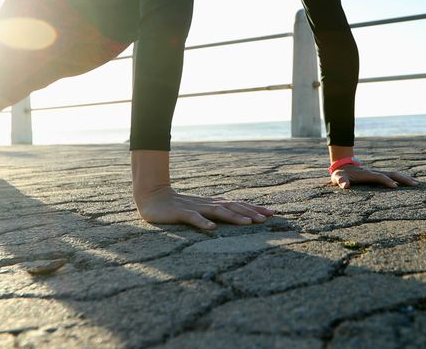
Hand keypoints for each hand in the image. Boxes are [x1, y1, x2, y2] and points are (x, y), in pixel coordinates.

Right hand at [135, 186, 276, 229]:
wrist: (152, 196)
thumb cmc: (178, 206)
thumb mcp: (200, 209)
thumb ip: (216, 212)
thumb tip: (236, 217)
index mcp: (213, 203)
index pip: (238, 204)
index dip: (255, 208)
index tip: (273, 213)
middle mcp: (207, 204)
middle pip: (233, 206)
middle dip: (251, 212)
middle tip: (267, 218)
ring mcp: (195, 208)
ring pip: (218, 212)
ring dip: (234, 217)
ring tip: (248, 223)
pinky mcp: (181, 213)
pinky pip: (193, 218)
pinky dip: (203, 223)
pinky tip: (212, 229)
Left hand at [330, 164, 419, 189]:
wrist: (343, 165)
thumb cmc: (341, 174)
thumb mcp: (338, 178)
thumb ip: (341, 181)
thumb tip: (345, 186)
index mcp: (367, 174)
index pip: (379, 177)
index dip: (387, 181)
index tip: (395, 187)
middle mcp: (375, 172)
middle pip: (392, 174)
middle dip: (403, 179)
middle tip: (415, 184)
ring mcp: (378, 172)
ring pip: (395, 174)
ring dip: (406, 178)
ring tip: (417, 183)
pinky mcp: (379, 174)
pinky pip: (393, 176)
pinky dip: (402, 178)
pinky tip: (410, 182)